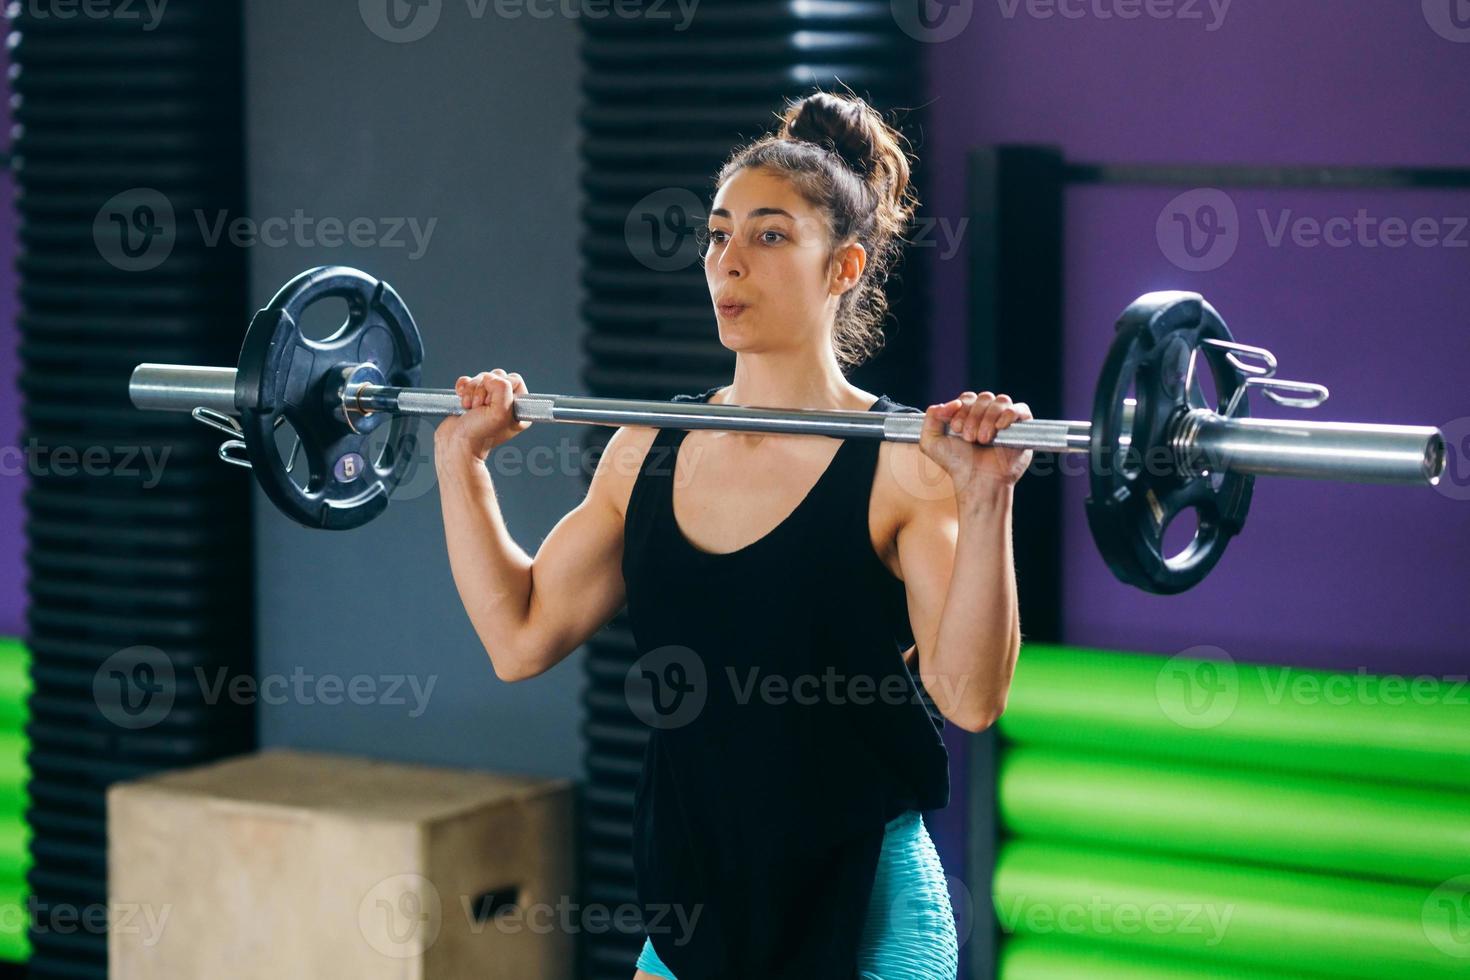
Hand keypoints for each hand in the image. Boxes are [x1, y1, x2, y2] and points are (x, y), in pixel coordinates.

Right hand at [434, 369, 531, 460]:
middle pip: (497, 376)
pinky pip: (468, 380)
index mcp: (518, 408)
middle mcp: (505, 403)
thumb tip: (489, 377)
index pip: (515, 380)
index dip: (501, 386)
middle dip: (483, 388)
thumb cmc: (479, 434)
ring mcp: (488, 400)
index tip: (491, 403)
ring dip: (472, 390)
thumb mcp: (499, 412)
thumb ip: (502, 388)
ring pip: (481, 377)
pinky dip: (463, 387)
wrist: (456, 443)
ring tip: (469, 407)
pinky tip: (462, 400)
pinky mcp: (472, 398)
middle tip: (479, 407)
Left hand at [919, 391, 1033, 496]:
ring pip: (1000, 401)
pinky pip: (1021, 408)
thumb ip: (931, 417)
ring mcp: (1005, 421)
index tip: (956, 429)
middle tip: (969, 438)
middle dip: (973, 416)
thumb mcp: (931, 442)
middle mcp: (988, 416)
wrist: (976, 480)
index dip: (961, 409)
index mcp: (969, 415)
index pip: (967, 398)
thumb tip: (949, 403)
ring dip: (988, 418)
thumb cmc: (956, 464)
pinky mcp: (1022, 429)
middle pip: (983, 397)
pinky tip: (1000, 427)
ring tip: (983, 439)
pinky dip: (1009, 414)